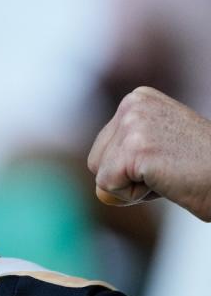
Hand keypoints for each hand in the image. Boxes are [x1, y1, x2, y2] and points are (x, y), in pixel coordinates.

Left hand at [88, 86, 210, 220]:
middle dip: (127, 177)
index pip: (103, 148)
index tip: (168, 160)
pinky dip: (135, 196)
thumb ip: (125, 156)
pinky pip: (108, 187)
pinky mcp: (136, 148)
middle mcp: (133, 104)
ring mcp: (134, 123)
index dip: (131, 168)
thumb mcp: (158, 148)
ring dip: (133, 187)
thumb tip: (100, 191)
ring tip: (169, 173)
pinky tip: (166, 181)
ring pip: (101, 175)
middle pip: (95, 160)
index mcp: (138, 99)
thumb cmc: (203, 171)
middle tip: (169, 169)